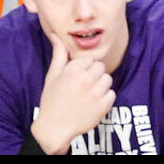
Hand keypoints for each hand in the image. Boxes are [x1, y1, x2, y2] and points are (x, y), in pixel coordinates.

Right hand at [30, 32, 114, 154]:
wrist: (54, 128)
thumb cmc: (52, 100)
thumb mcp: (52, 75)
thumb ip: (58, 54)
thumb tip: (56, 35)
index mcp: (73, 69)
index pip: (89, 59)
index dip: (84, 68)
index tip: (77, 78)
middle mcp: (85, 79)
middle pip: (100, 67)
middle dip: (94, 74)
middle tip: (83, 86)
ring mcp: (95, 93)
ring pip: (107, 79)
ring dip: (100, 85)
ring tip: (89, 94)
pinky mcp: (103, 106)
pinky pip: (112, 94)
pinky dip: (105, 98)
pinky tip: (93, 103)